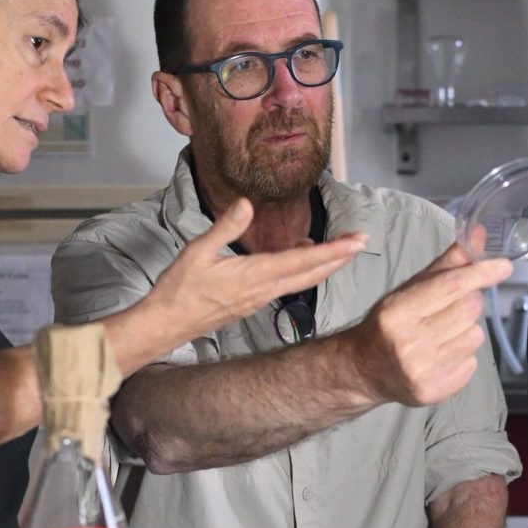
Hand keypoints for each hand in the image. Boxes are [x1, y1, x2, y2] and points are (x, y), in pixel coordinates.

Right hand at [137, 198, 366, 341]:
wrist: (166, 324)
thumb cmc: (179, 289)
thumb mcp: (198, 251)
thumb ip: (225, 227)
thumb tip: (246, 203)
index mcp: (256, 274)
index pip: (304, 260)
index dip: (334, 250)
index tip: (357, 241)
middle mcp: (264, 289)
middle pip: (311, 273)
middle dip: (339, 258)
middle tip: (361, 242)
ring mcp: (260, 299)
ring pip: (301, 281)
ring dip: (323, 266)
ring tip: (339, 250)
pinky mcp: (252, 303)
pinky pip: (287, 286)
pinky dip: (302, 272)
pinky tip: (301, 261)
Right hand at [349, 242, 511, 406]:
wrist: (364, 369)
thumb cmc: (391, 321)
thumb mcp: (411, 288)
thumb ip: (448, 264)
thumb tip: (479, 234)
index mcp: (398, 311)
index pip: (451, 286)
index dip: (481, 273)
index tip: (503, 266)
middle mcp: (409, 342)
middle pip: (468, 310)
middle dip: (469, 302)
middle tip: (452, 306)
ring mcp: (422, 371)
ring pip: (475, 336)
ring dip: (467, 330)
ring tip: (443, 333)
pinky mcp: (433, 392)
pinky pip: (472, 364)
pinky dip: (464, 356)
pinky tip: (442, 354)